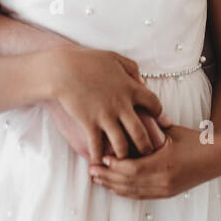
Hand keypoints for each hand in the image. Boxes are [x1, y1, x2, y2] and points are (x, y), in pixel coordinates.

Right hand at [44, 48, 171, 161]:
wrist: (62, 69)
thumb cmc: (88, 61)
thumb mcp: (115, 58)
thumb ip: (132, 69)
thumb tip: (142, 82)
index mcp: (131, 89)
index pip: (155, 105)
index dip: (158, 114)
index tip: (155, 120)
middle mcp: (122, 106)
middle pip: (141, 133)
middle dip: (146, 146)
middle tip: (147, 153)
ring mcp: (105, 117)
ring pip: (122, 145)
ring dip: (124, 156)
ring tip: (123, 160)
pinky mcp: (89, 124)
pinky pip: (97, 147)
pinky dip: (99, 157)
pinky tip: (99, 161)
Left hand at [87, 124, 220, 199]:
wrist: (215, 158)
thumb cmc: (193, 139)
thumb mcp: (171, 131)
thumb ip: (150, 128)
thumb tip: (127, 118)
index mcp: (166, 163)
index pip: (133, 168)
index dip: (115, 165)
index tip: (101, 157)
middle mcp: (164, 180)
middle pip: (129, 183)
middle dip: (108, 177)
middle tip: (91, 170)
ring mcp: (166, 189)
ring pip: (133, 192)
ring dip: (113, 186)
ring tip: (97, 179)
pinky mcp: (166, 194)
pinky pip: (141, 196)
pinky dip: (125, 191)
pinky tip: (113, 186)